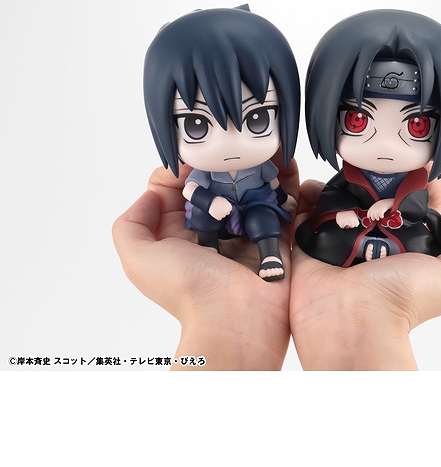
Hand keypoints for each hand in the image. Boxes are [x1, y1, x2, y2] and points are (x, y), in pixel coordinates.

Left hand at [112, 152, 299, 369]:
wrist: (236, 320)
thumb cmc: (187, 290)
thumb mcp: (138, 259)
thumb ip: (130, 225)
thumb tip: (150, 195)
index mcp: (179, 232)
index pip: (175, 188)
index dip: (180, 169)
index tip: (193, 156)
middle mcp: (212, 228)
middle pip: (214, 182)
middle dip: (220, 162)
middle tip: (230, 146)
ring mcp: (244, 229)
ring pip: (247, 186)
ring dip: (251, 166)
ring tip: (257, 146)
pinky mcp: (275, 232)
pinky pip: (280, 200)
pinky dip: (283, 179)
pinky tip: (283, 160)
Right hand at [290, 176, 440, 369]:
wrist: (349, 322)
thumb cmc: (400, 301)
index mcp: (406, 245)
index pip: (414, 204)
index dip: (417, 181)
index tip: (412, 158)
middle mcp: (374, 241)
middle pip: (376, 197)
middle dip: (375, 175)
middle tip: (370, 153)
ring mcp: (341, 241)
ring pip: (342, 200)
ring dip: (341, 182)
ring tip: (341, 165)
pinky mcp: (310, 242)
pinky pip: (307, 212)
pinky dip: (308, 196)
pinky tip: (312, 185)